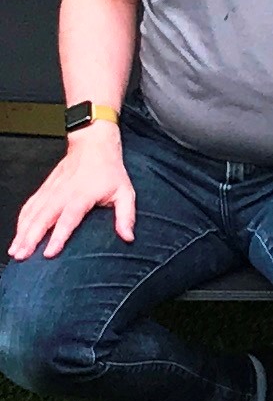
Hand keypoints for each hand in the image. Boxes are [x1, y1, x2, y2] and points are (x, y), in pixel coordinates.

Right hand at [9, 126, 132, 258]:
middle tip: (22, 256)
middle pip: (43, 218)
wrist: (93, 145)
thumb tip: (128, 238)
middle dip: (30, 238)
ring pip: (32, 214)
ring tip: (16, 251)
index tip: (48, 253)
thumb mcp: (125, 192)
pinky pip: (30, 206)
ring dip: (22, 232)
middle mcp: (62, 193)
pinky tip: (18, 235)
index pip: (68, 219)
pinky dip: (21, 221)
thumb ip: (126, 216)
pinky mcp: (45, 189)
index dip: (58, 237)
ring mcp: (51, 190)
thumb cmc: (110, 170)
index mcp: (82, 195)